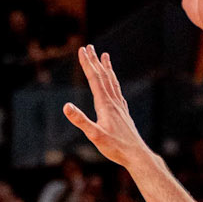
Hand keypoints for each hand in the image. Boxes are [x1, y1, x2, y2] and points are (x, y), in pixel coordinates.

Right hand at [63, 45, 153, 169]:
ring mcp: (120, 106)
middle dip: (94, 61)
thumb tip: (66, 106)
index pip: (94, 79)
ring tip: (105, 56)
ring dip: (106, 68)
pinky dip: (113, 81)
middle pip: (103, 76)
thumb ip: (81, 120)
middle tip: (89, 47)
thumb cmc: (115, 147)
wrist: (136, 154)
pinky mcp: (123, 113)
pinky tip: (113, 83)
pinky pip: (117, 91)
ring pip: (112, 82)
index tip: (82, 50)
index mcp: (105, 105)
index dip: (87, 64)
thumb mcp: (94, 136)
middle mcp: (114, 102)